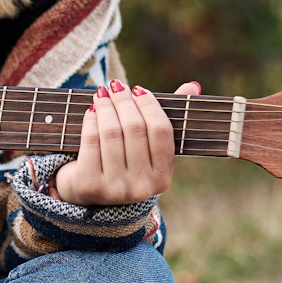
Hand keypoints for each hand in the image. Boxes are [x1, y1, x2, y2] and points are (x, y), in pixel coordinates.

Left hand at [55, 80, 201, 206]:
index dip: (149, 105)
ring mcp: (114, 188)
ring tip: (101, 93)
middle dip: (124, 101)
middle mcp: (141, 187)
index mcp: (162, 177)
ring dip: (105, 106)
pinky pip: (91, 141)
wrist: (88, 196)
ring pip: (111, 132)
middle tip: (115, 86)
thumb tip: (193, 85)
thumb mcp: (146, 149)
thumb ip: (166, 120)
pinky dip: (90, 120)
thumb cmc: (123, 164)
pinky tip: (91, 111)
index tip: (138, 89)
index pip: (160, 131)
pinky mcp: (89, 185)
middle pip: (134, 128)